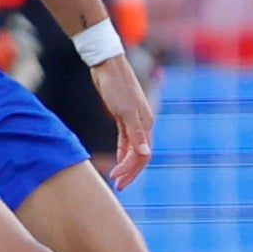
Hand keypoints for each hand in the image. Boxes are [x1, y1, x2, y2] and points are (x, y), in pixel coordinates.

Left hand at [93, 55, 156, 189]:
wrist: (106, 65)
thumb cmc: (115, 86)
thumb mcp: (124, 111)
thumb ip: (136, 133)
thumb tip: (146, 154)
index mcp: (146, 123)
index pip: (143, 154)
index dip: (131, 169)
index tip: (116, 179)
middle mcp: (143, 124)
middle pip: (140, 154)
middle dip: (130, 172)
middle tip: (118, 186)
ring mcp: (133, 120)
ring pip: (133, 148)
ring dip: (126, 164)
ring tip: (116, 178)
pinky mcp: (123, 116)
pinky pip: (126, 140)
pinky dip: (123, 152)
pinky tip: (117, 160)